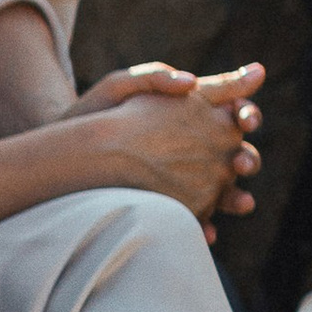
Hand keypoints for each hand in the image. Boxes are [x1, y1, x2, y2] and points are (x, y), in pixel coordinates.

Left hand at [72, 60, 262, 221]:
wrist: (64, 151)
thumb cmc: (94, 112)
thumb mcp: (121, 87)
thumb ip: (156, 78)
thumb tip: (191, 82)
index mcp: (192, 112)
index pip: (234, 110)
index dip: (246, 113)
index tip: (244, 119)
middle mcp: (195, 146)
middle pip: (236, 152)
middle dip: (247, 158)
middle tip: (241, 163)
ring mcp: (185, 177)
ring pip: (223, 190)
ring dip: (236, 197)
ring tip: (242, 202)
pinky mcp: (169, 203)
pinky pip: (193, 218)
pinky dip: (203, 226)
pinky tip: (208, 233)